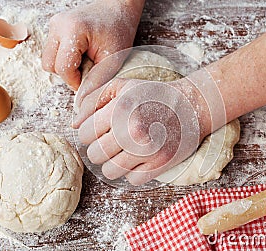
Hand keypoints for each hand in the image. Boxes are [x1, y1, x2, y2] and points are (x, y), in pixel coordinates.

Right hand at [42, 0, 141, 90]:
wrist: (117, 9)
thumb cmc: (118, 31)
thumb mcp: (112, 60)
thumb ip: (96, 80)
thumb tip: (82, 100)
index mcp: (72, 29)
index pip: (63, 68)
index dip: (75, 81)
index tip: (89, 81)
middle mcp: (58, 25)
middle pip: (50, 65)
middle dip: (68, 74)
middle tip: (88, 69)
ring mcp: (53, 24)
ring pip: (48, 60)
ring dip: (65, 67)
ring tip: (85, 60)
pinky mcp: (54, 27)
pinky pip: (52, 52)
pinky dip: (64, 58)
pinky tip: (80, 54)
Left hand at [72, 76, 216, 184]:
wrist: (191, 105)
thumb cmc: (152, 94)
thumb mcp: (122, 86)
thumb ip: (92, 100)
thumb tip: (73, 124)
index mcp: (120, 110)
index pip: (83, 134)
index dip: (89, 132)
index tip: (100, 129)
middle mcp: (132, 132)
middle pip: (94, 155)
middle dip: (99, 148)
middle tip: (112, 140)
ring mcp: (147, 151)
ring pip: (110, 172)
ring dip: (113, 163)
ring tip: (123, 151)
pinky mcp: (160, 165)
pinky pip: (131, 179)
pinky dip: (132, 171)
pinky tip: (138, 158)